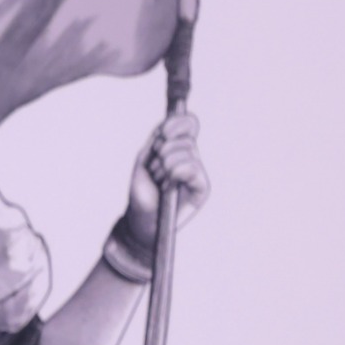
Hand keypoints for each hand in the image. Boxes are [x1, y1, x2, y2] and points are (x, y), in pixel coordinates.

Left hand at [123, 112, 209, 248]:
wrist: (141, 220)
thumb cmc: (142, 192)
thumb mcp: (144, 160)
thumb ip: (157, 139)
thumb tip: (168, 125)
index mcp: (179, 148)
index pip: (189, 123)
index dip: (177, 123)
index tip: (162, 134)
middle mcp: (191, 157)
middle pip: (185, 138)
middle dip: (162, 152)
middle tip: (155, 170)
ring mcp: (198, 172)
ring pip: (186, 151)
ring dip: (164, 166)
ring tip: (160, 182)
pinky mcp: (202, 187)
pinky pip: (192, 168)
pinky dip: (175, 173)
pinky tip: (169, 186)